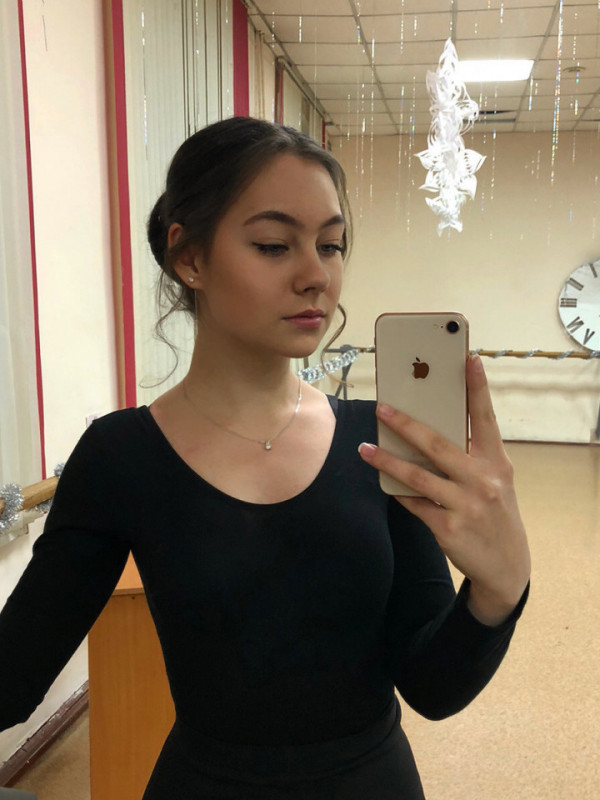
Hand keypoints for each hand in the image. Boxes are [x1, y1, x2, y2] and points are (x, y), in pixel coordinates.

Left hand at [359, 355, 530, 625]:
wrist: (506, 567)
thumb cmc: (495, 512)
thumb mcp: (494, 481)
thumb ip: (469, 456)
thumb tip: (426, 432)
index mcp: (497, 461)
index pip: (485, 417)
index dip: (477, 387)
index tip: (467, 358)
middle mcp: (484, 479)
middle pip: (438, 444)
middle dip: (406, 424)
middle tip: (381, 407)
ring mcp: (466, 504)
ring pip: (417, 475)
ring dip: (387, 461)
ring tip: (365, 449)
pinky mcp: (448, 527)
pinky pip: (414, 503)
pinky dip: (399, 492)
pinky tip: (386, 485)